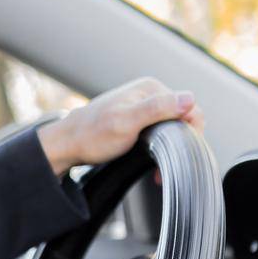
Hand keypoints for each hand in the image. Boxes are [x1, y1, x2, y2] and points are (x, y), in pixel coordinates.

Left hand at [37, 77, 202, 177]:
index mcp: (151, 88)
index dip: (190, 132)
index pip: (189, 106)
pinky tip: (152, 163)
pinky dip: (160, 149)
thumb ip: (157, 109)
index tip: (181, 154)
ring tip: (158, 170)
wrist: (67, 145)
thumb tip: (189, 98)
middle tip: (165, 167)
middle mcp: (149, 94)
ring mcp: (143, 106)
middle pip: (182, 118)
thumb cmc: (91, 135)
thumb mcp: (126, 123)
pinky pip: (160, 132)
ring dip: (171, 149)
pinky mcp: (138, 120)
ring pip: (172, 128)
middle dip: (180, 144)